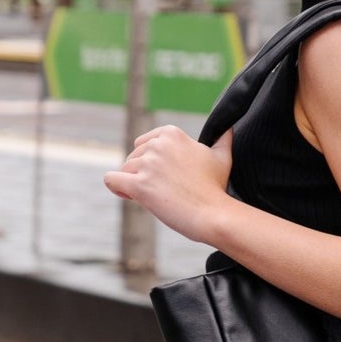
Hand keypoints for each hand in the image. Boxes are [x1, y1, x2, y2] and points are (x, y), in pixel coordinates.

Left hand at [103, 125, 233, 243]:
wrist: (214, 214)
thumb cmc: (216, 188)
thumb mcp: (222, 156)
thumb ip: (222, 138)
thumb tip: (227, 127)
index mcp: (172, 134)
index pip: (144, 143)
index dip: (149, 160)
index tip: (163, 175)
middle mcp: (157, 145)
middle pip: (133, 156)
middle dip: (142, 173)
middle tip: (162, 189)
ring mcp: (147, 165)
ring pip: (124, 170)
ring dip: (133, 184)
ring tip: (154, 197)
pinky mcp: (139, 186)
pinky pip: (112, 180)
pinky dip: (116, 188)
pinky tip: (129, 196)